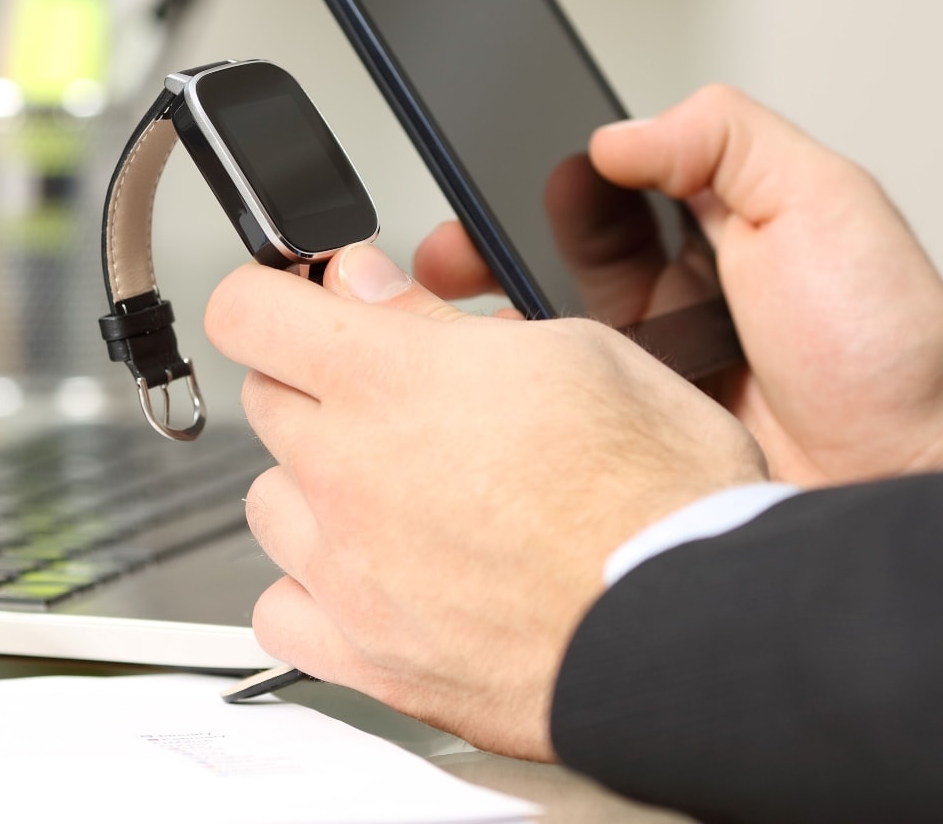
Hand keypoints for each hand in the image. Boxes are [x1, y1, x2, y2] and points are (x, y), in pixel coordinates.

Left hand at [206, 244, 764, 760]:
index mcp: (389, 380)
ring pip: (269, 502)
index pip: (246, 309)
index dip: (270, 294)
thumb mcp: (572, 351)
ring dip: (314, 487)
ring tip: (396, 492)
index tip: (297, 302)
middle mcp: (346, 472)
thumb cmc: (660, 494)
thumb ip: (437, 315)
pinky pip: (281, 611)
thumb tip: (365, 285)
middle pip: (265, 400)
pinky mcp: (365, 657)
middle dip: (318, 384)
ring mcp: (347, 570)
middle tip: (399, 399)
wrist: (696, 628)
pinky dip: (313, 592)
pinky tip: (371, 579)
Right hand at [414, 85, 942, 484]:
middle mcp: (666, 298)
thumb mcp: (822, 198)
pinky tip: (489, 390)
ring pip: (539, 338)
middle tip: (440, 261)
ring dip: (494, 325)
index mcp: (704, 228)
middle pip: (541, 258)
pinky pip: (558, 415)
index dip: (528, 178)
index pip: (591, 188)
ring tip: (447, 322)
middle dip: (479, 250)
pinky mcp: (634, 445)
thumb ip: (727, 135)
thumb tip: (618, 133)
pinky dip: (518, 401)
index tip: (480, 174)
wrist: (922, 473)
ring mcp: (645, 375)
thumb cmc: (890, 343)